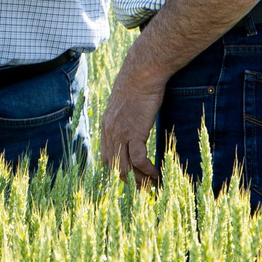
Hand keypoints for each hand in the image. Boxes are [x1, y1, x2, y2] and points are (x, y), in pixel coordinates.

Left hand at [98, 56, 164, 186]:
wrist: (142, 74)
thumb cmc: (138, 84)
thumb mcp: (126, 103)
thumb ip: (125, 116)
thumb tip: (133, 120)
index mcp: (106, 127)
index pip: (107, 157)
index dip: (118, 170)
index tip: (131, 177)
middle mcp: (110, 133)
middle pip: (114, 166)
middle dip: (128, 181)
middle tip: (143, 188)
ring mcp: (120, 134)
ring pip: (125, 167)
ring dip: (139, 180)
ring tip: (152, 185)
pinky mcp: (134, 133)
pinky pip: (138, 159)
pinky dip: (147, 169)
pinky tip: (156, 172)